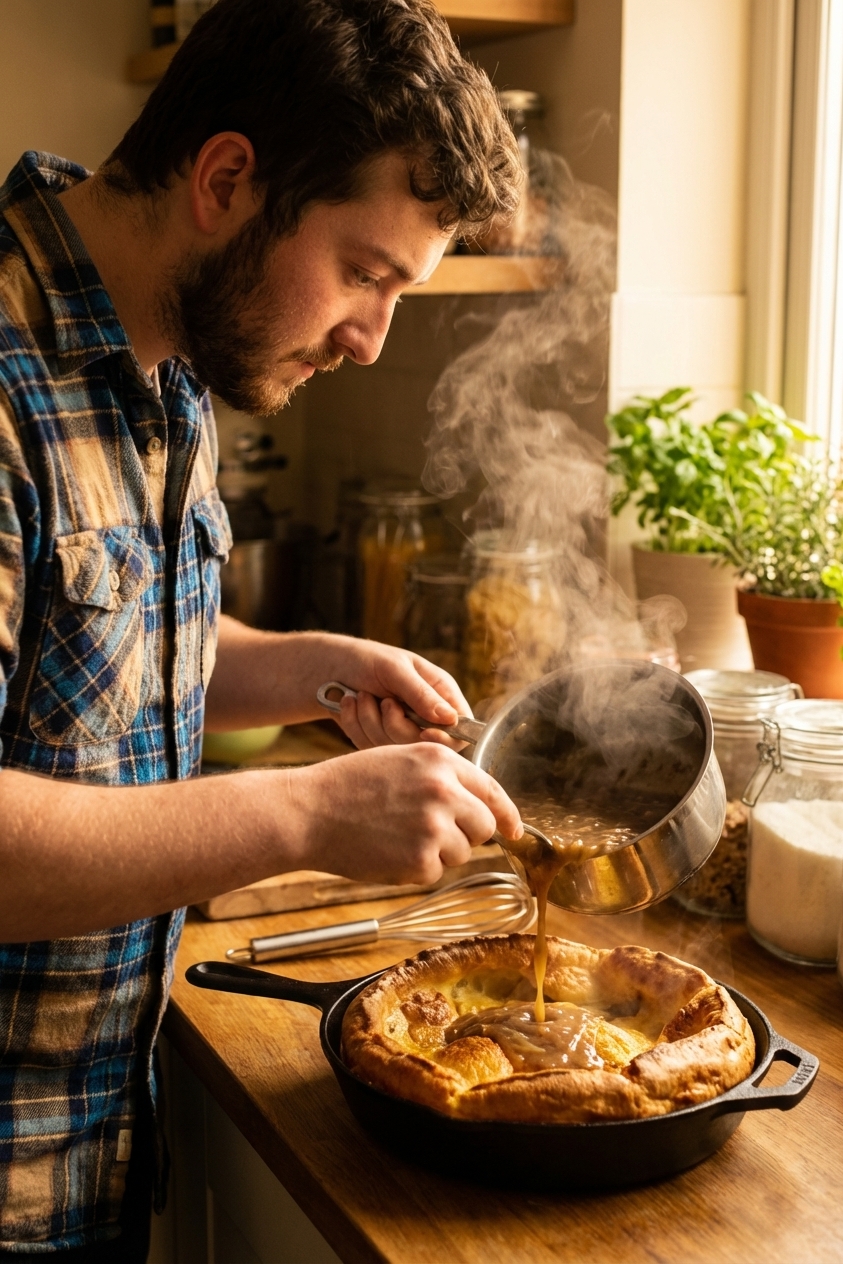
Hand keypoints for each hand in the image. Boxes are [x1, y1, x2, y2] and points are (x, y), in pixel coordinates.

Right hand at [290, 743, 522, 884]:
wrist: (310, 811)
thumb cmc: (349, 785)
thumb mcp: (400, 760)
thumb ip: (441, 777)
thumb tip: (479, 807)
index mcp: (440, 760)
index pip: (492, 790)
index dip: (507, 814)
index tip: (515, 830)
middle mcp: (445, 791)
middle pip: (483, 826)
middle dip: (466, 834)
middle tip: (432, 834)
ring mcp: (436, 827)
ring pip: (461, 852)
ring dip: (437, 852)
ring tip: (396, 836)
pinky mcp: (423, 861)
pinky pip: (435, 872)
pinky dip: (415, 868)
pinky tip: (387, 851)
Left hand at [321, 636, 471, 749]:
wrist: (327, 667)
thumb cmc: (364, 659)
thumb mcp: (394, 669)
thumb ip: (421, 694)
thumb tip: (450, 718)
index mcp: (439, 693)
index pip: (460, 727)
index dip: (446, 737)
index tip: (423, 732)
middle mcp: (424, 716)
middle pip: (425, 745)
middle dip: (396, 725)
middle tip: (384, 701)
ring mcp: (400, 731)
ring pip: (395, 749)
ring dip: (371, 721)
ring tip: (362, 697)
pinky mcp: (377, 742)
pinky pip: (370, 749)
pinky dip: (356, 726)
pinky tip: (351, 706)